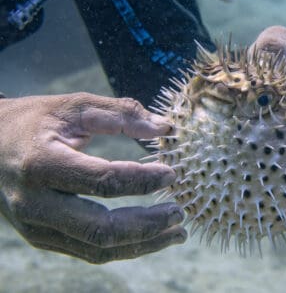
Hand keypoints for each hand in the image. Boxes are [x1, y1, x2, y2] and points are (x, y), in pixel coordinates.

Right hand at [0, 92, 186, 262]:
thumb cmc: (36, 121)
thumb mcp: (74, 106)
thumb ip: (121, 113)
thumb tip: (165, 127)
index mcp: (41, 163)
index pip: (102, 180)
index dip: (142, 179)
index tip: (173, 173)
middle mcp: (34, 202)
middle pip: (100, 228)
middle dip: (148, 224)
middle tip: (180, 212)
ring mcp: (35, 227)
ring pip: (97, 248)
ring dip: (143, 243)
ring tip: (176, 233)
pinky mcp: (41, 237)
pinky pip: (88, 250)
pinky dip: (124, 247)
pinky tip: (149, 236)